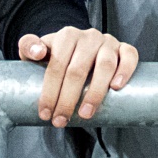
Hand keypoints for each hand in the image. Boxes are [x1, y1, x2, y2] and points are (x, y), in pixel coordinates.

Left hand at [19, 27, 139, 126]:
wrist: (80, 51)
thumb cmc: (57, 57)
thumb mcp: (37, 51)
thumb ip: (28, 47)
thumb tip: (37, 52)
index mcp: (66, 35)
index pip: (57, 64)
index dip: (50, 91)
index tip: (45, 113)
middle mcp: (89, 36)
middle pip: (78, 69)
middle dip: (68, 99)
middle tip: (61, 121)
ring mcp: (108, 42)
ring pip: (105, 65)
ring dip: (95, 92)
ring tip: (85, 114)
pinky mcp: (124, 49)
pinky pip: (129, 56)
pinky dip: (125, 70)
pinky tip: (117, 87)